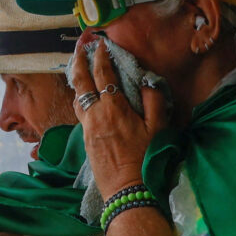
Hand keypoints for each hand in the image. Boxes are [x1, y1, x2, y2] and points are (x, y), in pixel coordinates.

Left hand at [70, 33, 171, 196]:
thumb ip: (154, 101)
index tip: (100, 43)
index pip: (102, 74)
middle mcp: (95, 115)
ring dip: (77, 80)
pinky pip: (80, 113)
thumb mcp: (158, 129)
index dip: (100, 56)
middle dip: (78, 61)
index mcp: (113, 108)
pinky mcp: (85, 141)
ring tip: (79, 69)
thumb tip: (147, 81)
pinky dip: (81, 98)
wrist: (127, 192)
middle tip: (80, 48)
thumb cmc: (145, 160)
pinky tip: (86, 99)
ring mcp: (87, 128)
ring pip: (77, 98)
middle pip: (80, 82)